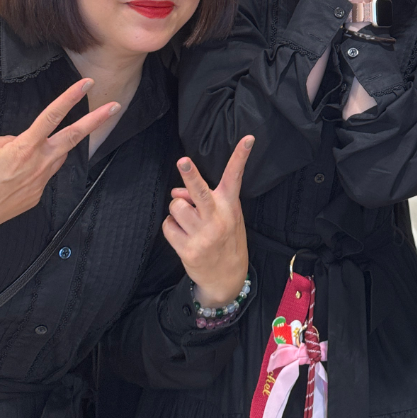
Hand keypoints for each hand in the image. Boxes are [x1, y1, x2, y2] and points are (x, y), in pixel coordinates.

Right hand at [0, 79, 120, 245]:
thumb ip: (7, 140)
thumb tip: (19, 141)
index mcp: (23, 147)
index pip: (51, 116)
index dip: (70, 98)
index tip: (86, 84)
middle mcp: (38, 163)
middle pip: (73, 137)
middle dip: (96, 121)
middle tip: (114, 107)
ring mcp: (40, 182)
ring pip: (57, 157)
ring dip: (52, 148)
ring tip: (24, 154)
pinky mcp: (37, 196)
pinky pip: (42, 175)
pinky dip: (34, 168)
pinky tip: (14, 175)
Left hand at [164, 136, 253, 308]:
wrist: (227, 278)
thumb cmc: (226, 240)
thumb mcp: (224, 217)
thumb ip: (204, 200)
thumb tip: (176, 191)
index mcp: (230, 206)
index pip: (235, 177)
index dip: (240, 157)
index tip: (248, 139)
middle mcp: (217, 219)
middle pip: (200, 192)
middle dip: (190, 175)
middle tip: (183, 160)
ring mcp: (203, 236)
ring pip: (176, 206)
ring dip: (177, 209)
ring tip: (188, 221)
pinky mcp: (188, 250)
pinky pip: (168, 226)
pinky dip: (171, 227)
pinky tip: (183, 235)